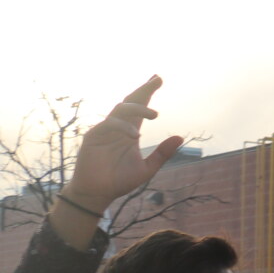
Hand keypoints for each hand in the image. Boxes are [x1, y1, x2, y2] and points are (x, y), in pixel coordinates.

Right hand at [67, 76, 185, 210]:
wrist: (98, 193)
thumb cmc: (120, 181)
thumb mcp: (147, 168)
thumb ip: (162, 154)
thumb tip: (180, 137)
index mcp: (130, 132)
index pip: (139, 107)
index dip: (147, 93)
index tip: (158, 78)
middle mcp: (118, 127)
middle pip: (130, 102)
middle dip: (144, 90)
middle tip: (158, 79)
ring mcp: (104, 130)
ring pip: (120, 109)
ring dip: (138, 109)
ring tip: (155, 115)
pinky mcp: (93, 137)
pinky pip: (109, 124)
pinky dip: (123, 127)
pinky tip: (135, 135)